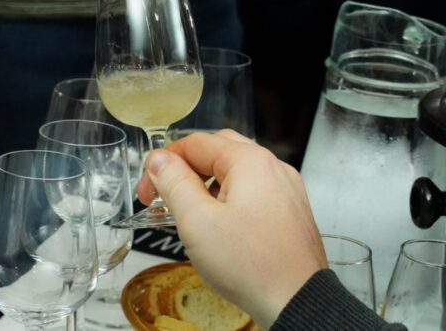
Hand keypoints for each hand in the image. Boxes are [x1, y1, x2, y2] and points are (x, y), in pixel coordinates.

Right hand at [138, 130, 326, 329]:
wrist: (297, 302)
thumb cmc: (251, 264)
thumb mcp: (197, 221)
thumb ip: (174, 182)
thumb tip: (159, 160)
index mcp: (250, 161)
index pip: (195, 143)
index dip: (163, 164)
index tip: (148, 191)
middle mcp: (273, 167)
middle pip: (218, 151)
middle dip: (186, 170)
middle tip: (165, 195)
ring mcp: (286, 189)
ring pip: (237, 172)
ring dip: (208, 185)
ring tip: (190, 213)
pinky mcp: (290, 212)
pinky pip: (253, 191)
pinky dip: (230, 199)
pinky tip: (219, 225)